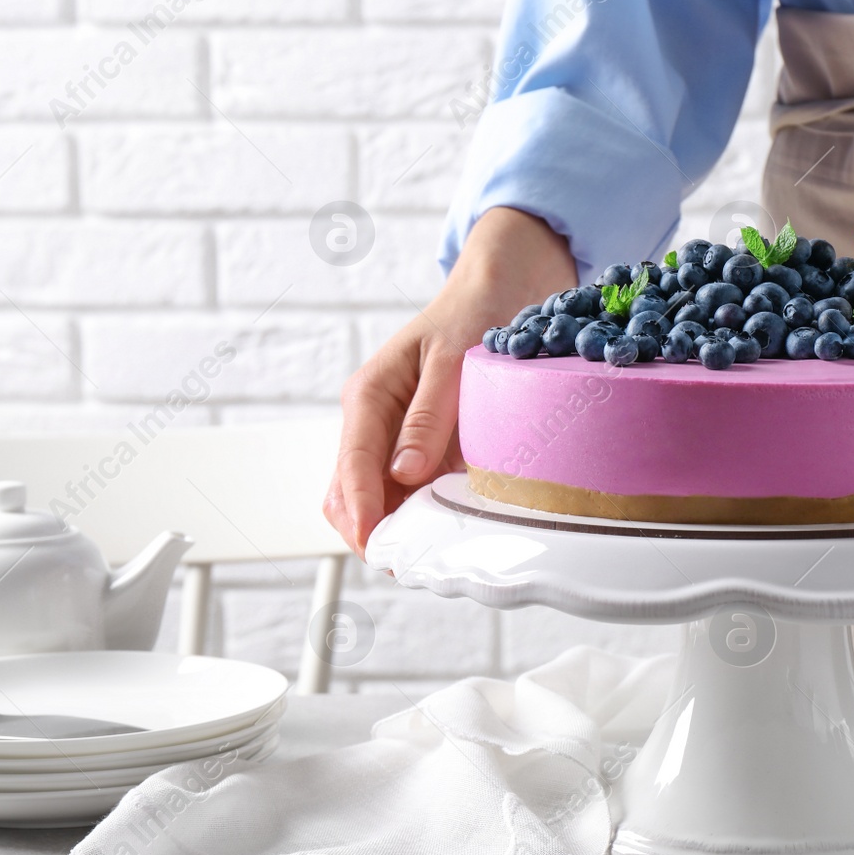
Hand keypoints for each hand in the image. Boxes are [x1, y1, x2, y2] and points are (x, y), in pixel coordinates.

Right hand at [323, 208, 578, 556]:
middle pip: (350, 493)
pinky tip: (447, 532)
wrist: (503, 289)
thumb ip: (428, 417)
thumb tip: (404, 473)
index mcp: (369, 396)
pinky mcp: (424, 449)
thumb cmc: (473, 313)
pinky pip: (411, 493)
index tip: (377, 543)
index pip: (351, 465)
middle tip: (405, 565)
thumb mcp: (451, 360)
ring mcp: (396, 439)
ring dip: (395, 528)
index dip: (361, 510)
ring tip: (426, 558)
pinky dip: (422, 516)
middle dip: (369, 530)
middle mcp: (375, 422)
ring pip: (377, 499)